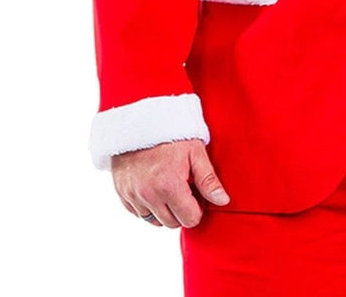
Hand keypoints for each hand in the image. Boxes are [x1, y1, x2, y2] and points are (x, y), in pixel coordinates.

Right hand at [112, 138, 229, 228]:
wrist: (139, 121)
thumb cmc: (171, 134)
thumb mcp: (195, 152)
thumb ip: (208, 179)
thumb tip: (223, 201)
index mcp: (169, 186)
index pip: (190, 219)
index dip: (198, 208)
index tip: (197, 193)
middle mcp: (149, 195)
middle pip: (172, 223)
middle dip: (182, 210)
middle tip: (185, 189)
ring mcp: (133, 196)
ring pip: (154, 221)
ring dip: (164, 210)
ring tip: (169, 187)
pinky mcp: (122, 194)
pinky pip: (138, 213)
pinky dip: (148, 206)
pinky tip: (154, 187)